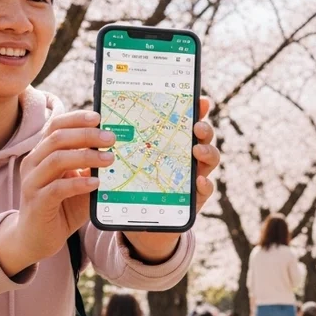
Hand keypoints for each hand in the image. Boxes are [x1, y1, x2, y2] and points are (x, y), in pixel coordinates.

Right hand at [0, 110, 112, 275]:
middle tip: (111, 138)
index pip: (56, 126)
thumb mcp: (79, 182)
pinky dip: (78, 183)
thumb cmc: (62, 206)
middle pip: (57, 138)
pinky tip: (95, 183)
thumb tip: (115, 149)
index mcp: (42, 153)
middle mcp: (34, 163)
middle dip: (87, 135)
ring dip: (86, 157)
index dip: (76, 119)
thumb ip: (90, 167)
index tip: (99, 117)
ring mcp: (33, 182)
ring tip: (109, 159)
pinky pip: (57, 188)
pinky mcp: (37, 203)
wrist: (36, 238)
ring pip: (56, 159)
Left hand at [122, 96, 220, 261]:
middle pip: (204, 138)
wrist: (139, 214)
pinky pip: (205, 190)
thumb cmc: (135, 181)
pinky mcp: (195, 198)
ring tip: (198, 150)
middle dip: (204, 129)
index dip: (198, 110)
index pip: (188, 122)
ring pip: (210, 159)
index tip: (201, 101)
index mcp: (174, 142)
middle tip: (197, 126)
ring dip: (208, 152)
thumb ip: (125, 140)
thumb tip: (104, 112)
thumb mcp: (129, 157)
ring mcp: (195, 175)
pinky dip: (205, 184)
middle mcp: (189, 156)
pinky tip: (199, 180)